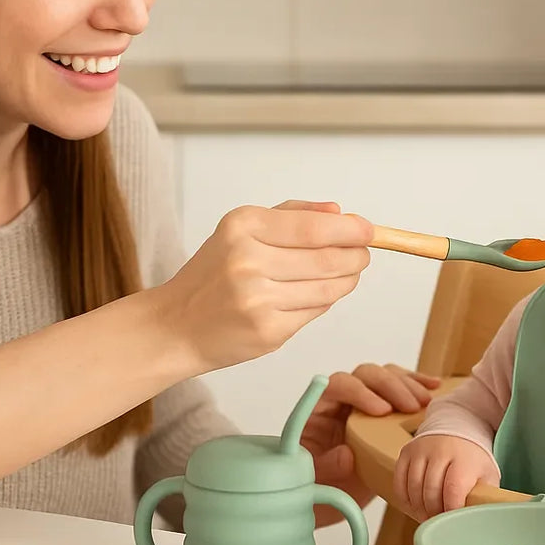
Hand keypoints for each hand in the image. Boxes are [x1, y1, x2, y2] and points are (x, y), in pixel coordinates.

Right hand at [155, 201, 372, 371]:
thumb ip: (291, 215)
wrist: (176, 325)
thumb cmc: (212, 275)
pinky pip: (315, 313)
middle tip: (362, 254)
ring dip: (347, 280)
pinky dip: (325, 302)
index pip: (314, 227)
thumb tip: (339, 212)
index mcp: (242, 226)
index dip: (350, 229)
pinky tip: (316, 294)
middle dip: (356, 256)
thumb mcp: (240, 230)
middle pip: (328, 258)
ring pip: (328, 288)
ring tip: (346, 273)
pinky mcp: (268, 332)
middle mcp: (248, 261)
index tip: (368, 230)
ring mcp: (258, 300)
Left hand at [303, 364, 440, 523]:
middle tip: (411, 407)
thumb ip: (326, 466)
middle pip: (366, 375)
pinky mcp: (384, 409)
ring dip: (408, 384)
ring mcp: (364, 401)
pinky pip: (400, 386)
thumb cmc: (319, 484)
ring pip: (386, 376)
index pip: (339, 385)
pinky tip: (434, 387)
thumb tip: (346, 454)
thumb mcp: (317, 480)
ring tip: (424, 403)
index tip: (382, 410)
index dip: (360, 392)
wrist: (331, 496)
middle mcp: (342, 399)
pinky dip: (417, 384)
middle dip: (391, 386)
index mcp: (320, 409)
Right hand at [394, 434, 499, 521]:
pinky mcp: (406, 452)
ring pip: (413, 488)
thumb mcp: (487, 475)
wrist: (458, 429)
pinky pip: (399, 482)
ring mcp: (421, 450)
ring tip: (428, 518)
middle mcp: (441, 451)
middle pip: (430, 490)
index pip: (453, 488)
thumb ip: (484, 496)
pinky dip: (405, 499)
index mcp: (464, 459)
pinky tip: (415, 506)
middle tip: (439, 524)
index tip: (453, 522)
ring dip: (419, 509)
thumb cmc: (473, 459)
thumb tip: (479, 520)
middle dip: (434, 513)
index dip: (451, 509)